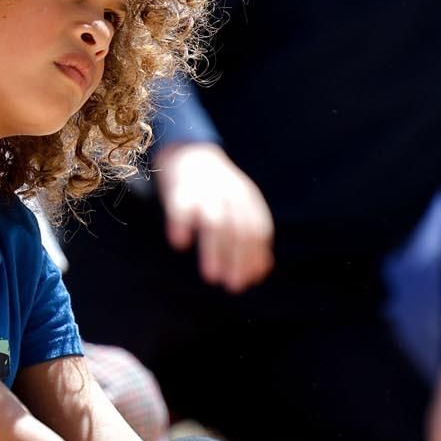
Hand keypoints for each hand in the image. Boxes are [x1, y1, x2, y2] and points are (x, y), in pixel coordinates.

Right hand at [153, 142, 274, 292]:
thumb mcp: (240, 207)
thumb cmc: (216, 192)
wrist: (190, 153)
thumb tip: (261, 272)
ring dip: (214, 250)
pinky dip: (181, 224)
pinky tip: (180, 243)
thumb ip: (250, 237)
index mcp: (247, 199)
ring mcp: (206, 191)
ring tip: (212, 276)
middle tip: (234, 287)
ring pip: (215, 222)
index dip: (254, 256)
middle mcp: (230, 195)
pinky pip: (181, 207)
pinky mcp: (180, 190)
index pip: (257, 230)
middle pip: (238, 230)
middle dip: (238, 260)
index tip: (249, 280)